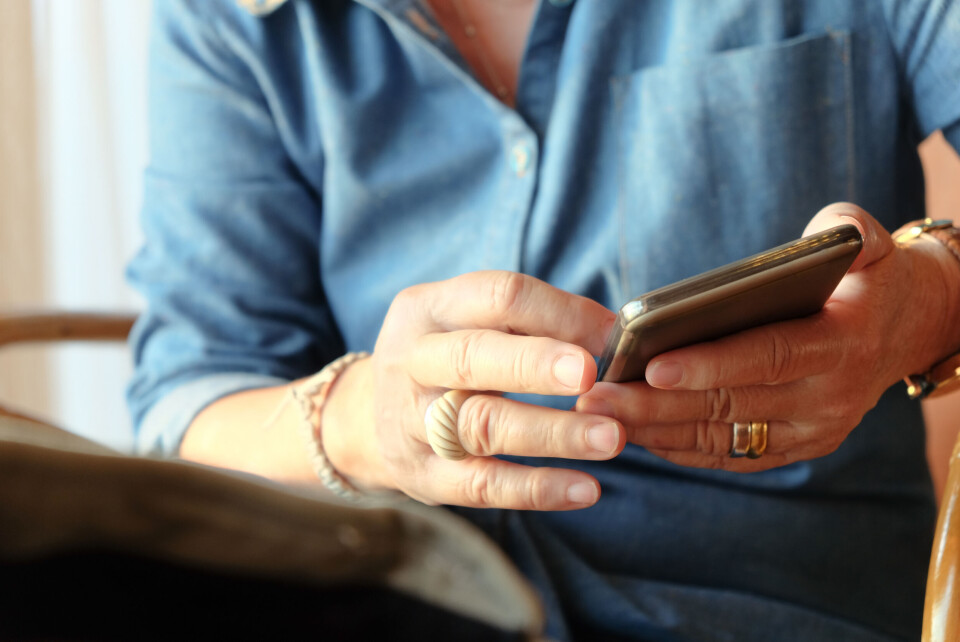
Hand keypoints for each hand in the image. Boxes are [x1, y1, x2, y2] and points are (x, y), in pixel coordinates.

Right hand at [323, 271, 624, 508]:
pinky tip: (586, 489)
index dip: (560, 313)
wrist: (365, 421)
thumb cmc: (446, 360)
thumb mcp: (467, 323)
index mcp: (428, 308)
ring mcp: (412, 422)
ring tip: (610, 437)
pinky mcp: (423, 477)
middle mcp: (412, 360)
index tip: (613, 336)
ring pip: (483, 426)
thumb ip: (532, 322)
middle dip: (536, 364)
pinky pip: (482, 486)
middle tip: (592, 374)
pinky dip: (537, 489)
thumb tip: (615, 336)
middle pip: (475, 357)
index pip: (498, 296)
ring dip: (552, 432)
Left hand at [576, 203, 959, 470]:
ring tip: (597, 416)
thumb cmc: (870, 282)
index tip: (653, 368)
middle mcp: (827, 399)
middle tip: (595, 398)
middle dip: (656, 405)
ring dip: (655, 431)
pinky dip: (679, 447)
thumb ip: (850, 233)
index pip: (767, 357)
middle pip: (729, 405)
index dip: (710, 365)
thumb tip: (836, 235)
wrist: (904, 333)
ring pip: (720, 437)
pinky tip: (635, 433)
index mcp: (841, 345)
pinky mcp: (793, 448)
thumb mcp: (872, 246)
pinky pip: (728, 455)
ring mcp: (810, 432)